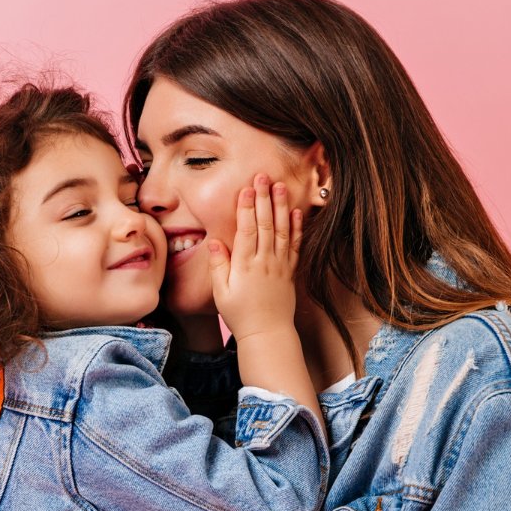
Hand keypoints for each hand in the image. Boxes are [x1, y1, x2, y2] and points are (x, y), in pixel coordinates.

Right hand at [208, 174, 302, 342]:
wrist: (268, 334)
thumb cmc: (240, 315)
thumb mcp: (221, 293)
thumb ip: (219, 266)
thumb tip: (214, 242)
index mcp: (245, 266)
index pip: (247, 230)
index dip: (247, 208)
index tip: (246, 188)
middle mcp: (265, 262)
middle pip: (265, 224)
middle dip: (264, 198)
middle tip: (263, 176)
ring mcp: (280, 266)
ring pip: (282, 230)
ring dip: (281, 207)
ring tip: (281, 186)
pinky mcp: (290, 271)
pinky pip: (295, 246)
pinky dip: (296, 228)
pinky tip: (296, 212)